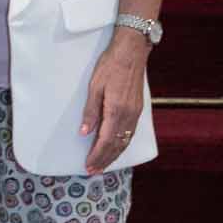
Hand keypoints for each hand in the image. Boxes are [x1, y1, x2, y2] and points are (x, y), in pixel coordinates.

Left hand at [80, 27, 148, 173]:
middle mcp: (128, 115)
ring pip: (125, 140)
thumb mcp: (94, 87)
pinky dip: (122, 144)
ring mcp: (135, 112)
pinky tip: (117, 148)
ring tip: (103, 164)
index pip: (105, 141)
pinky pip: (131, 132)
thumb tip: (84, 133)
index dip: (97, 155)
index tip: (88, 166)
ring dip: (114, 154)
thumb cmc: (110, 66)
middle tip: (93, 171)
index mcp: (116, 110)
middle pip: (116, 145)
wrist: (131, 52)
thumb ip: (90, 112)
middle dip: (104, 159)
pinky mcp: (138, 108)